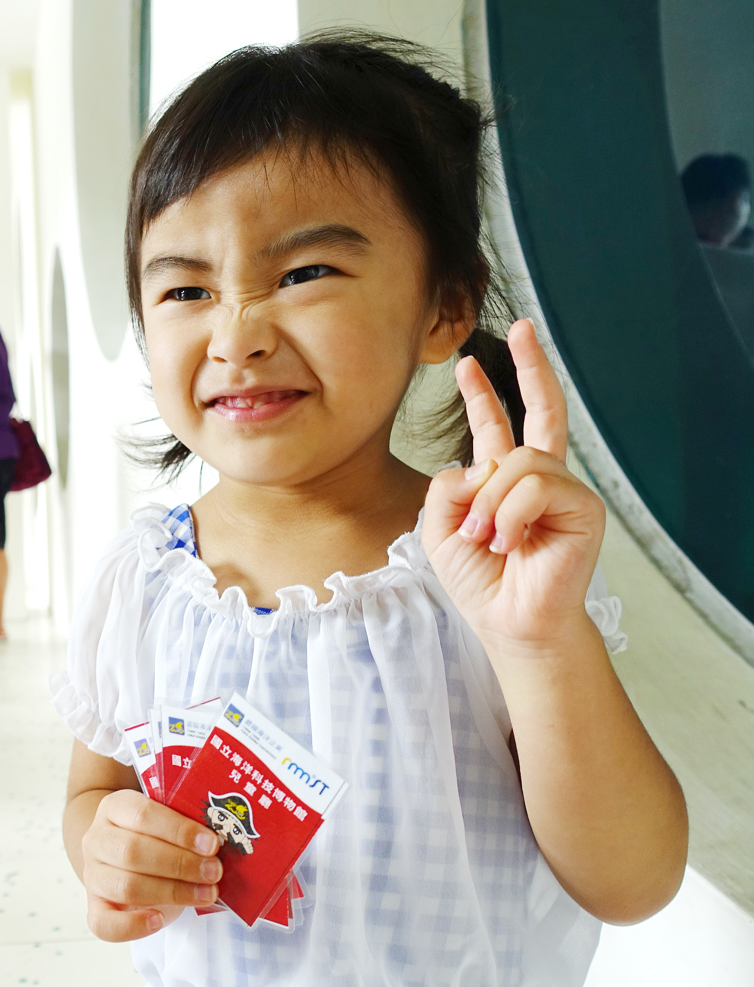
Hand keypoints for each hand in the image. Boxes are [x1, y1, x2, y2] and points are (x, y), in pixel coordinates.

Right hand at [79, 789, 222, 941]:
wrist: (122, 856)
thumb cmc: (153, 838)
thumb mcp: (165, 822)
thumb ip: (184, 827)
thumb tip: (220, 841)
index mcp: (114, 807)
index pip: (142, 814)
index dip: (178, 830)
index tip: (211, 844)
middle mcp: (97, 838)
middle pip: (133, 851)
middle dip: (180, 864)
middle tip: (213, 871)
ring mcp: (92, 874)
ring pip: (126, 886)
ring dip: (172, 892)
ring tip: (206, 893)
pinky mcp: (95, 906)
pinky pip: (104, 923)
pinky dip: (134, 926)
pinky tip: (160, 919)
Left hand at [421, 320, 605, 653]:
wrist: (510, 622)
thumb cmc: (479, 580)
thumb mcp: (439, 529)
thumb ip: (448, 486)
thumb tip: (481, 462)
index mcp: (501, 479)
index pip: (496, 426)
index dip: (482, 394)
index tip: (466, 363)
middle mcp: (538, 477)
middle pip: (541, 410)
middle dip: (529, 366)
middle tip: (521, 327)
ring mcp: (563, 488)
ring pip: (517, 461)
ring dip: (487, 502)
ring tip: (483, 538)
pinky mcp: (584, 507)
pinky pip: (535, 486)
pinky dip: (508, 514)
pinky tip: (508, 543)